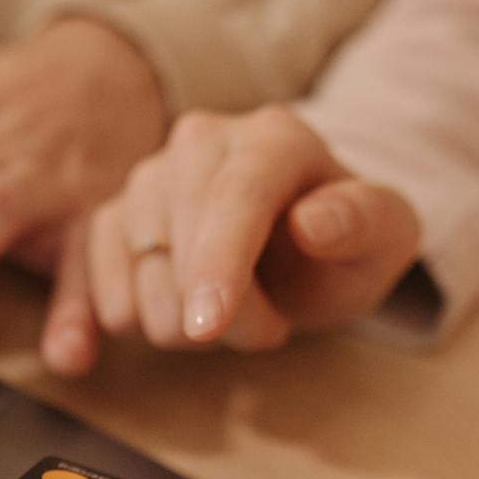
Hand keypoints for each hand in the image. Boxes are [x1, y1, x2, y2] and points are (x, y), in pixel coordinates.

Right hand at [73, 106, 418, 355]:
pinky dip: (112, 325)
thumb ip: (364, 222)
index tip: (208, 327)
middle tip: (269, 324)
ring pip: (137, 279)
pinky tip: (118, 340)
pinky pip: (93, 288)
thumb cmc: (344, 245)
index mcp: (272, 137)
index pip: (236, 197)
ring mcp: (147, 179)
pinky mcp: (111, 219)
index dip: (219, 264)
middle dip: (225, 315)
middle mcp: (199, 142)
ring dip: (182, 326)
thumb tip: (316, 222)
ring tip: (226, 312)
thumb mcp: (384, 237)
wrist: (303, 246)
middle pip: (181, 246)